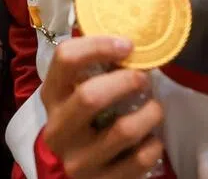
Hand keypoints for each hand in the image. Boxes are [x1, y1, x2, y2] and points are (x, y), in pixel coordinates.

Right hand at [41, 36, 164, 178]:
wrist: (72, 172)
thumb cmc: (81, 119)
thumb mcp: (74, 93)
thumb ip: (93, 68)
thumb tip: (130, 41)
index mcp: (52, 96)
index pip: (66, 59)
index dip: (99, 46)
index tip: (127, 45)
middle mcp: (59, 129)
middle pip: (91, 96)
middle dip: (127, 81)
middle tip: (145, 78)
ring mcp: (79, 161)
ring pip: (123, 130)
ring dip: (150, 113)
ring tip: (155, 107)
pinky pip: (139, 160)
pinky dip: (153, 144)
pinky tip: (151, 138)